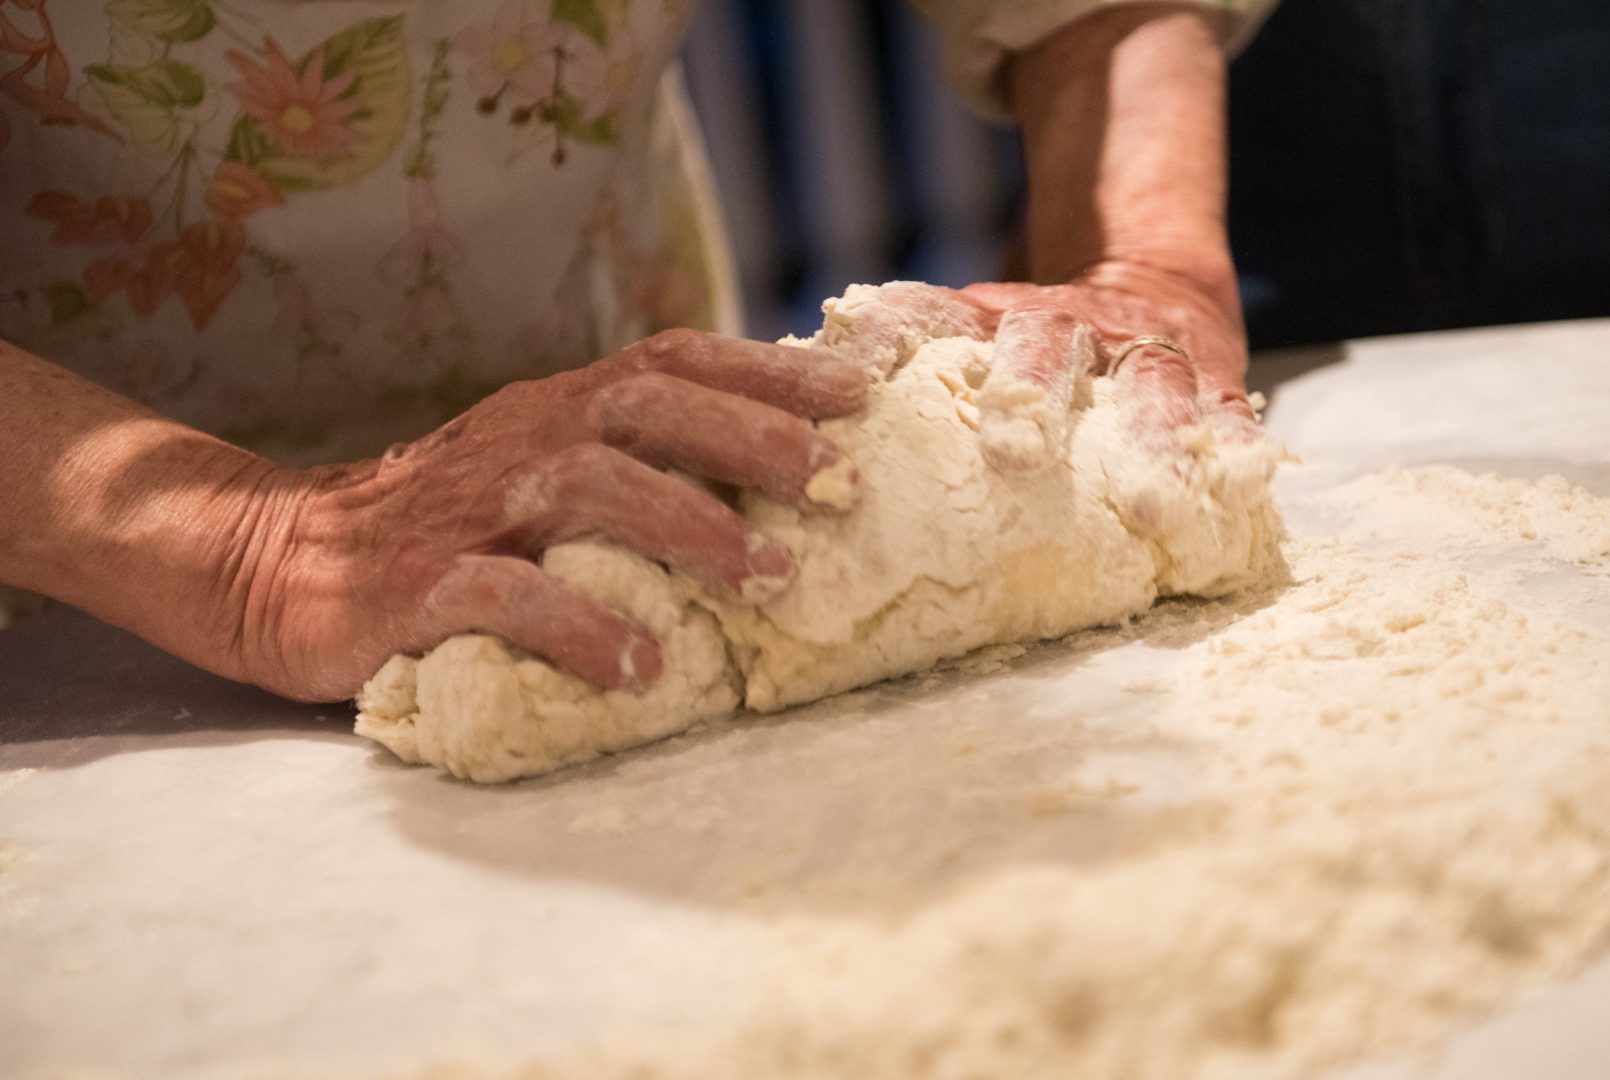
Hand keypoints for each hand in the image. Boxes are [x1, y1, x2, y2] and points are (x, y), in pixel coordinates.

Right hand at [235, 329, 865, 701]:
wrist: (278, 561)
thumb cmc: (450, 524)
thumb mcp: (542, 469)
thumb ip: (635, 461)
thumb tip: (779, 473)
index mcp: (560, 409)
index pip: (674, 361)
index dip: (768, 370)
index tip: (863, 392)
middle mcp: (523, 440)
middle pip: (645, 407)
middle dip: (752, 437)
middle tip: (841, 482)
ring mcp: (470, 509)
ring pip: (587, 487)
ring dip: (688, 525)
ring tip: (770, 576)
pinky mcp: (416, 585)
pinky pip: (500, 596)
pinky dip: (577, 627)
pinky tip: (641, 668)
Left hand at [824, 261, 1262, 471]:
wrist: (1152, 285)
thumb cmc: (1034, 354)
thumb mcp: (969, 338)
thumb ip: (899, 376)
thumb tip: (782, 442)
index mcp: (988, 316)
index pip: (931, 311)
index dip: (893, 333)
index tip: (855, 367)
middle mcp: (1066, 325)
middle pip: (1045, 343)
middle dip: (1030, 394)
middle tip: (1012, 455)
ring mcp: (1144, 350)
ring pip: (1148, 383)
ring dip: (1151, 441)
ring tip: (1152, 505)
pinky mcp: (1210, 379)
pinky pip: (1227, 416)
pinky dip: (1236, 450)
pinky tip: (1242, 487)